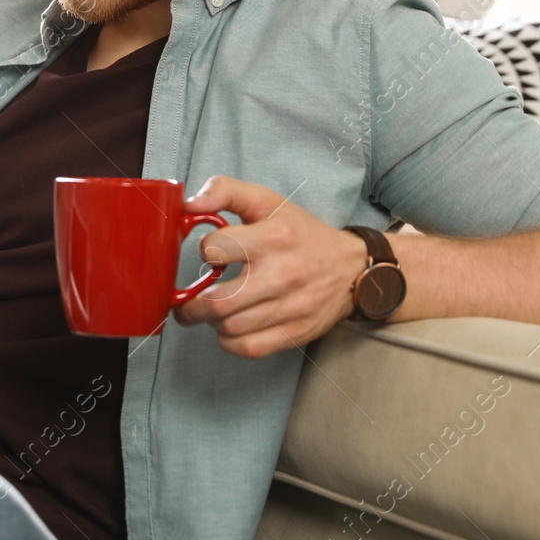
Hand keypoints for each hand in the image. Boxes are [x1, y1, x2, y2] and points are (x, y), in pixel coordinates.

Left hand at [172, 175, 368, 358]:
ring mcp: (289, 308)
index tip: (211, 255)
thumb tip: (189, 204)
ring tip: (212, 311)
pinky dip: (229, 341)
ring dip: (211, 322)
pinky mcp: (294, 333)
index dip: (205, 252)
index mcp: (273, 237)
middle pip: (218, 302)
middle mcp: (282, 274)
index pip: (215, 250)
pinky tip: (230, 327)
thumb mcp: (267, 201)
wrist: (351, 268)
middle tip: (187, 302)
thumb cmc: (301, 234)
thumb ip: (225, 191)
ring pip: (229, 327)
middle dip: (192, 305)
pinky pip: (247, 348)